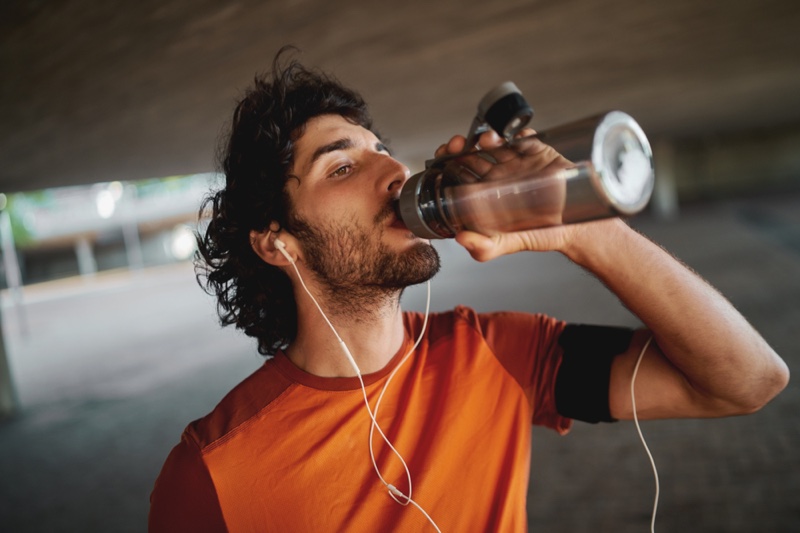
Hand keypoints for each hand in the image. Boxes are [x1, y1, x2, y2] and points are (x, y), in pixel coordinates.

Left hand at [434, 129, 608, 261]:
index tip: (443, 157)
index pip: (459, 173)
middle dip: (463, 145)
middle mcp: (499, 176)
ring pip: (497, 143)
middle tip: (459, 144)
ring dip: (489, 138)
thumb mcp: (507, 244)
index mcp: (486, 193)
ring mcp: (518, 163)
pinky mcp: (539, 155)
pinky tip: (518, 139)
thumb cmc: (540, 235)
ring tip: (489, 141)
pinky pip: (527, 139)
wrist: (575, 229)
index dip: (448, 162)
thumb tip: (461, 239)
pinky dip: (520, 134)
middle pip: (473, 153)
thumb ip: (484, 247)